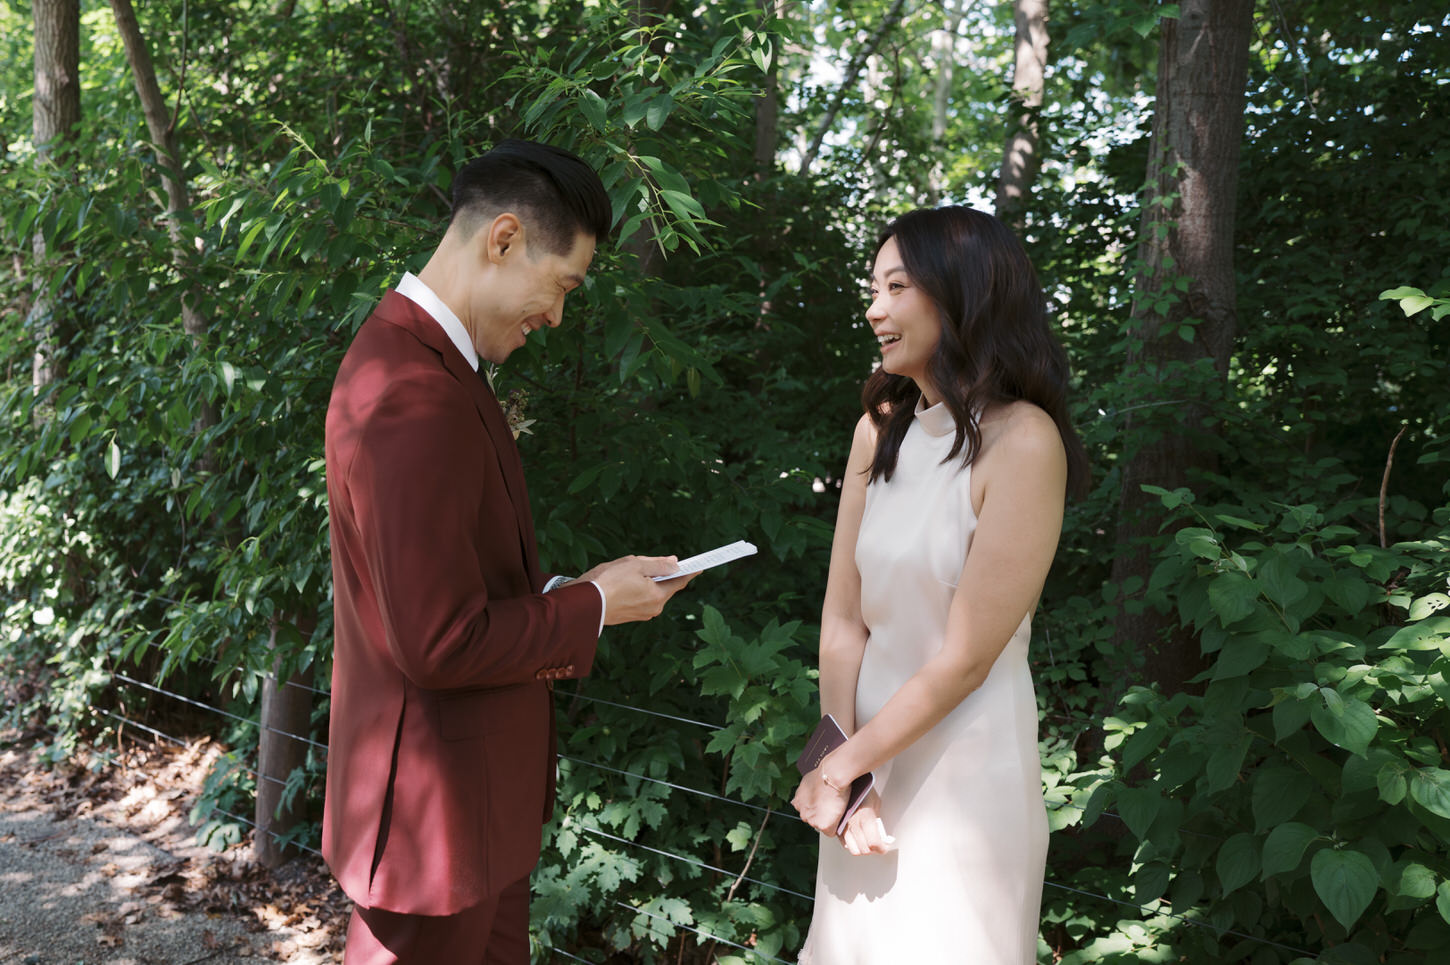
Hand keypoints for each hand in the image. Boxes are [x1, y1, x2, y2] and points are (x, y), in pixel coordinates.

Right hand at [580, 555, 696, 625]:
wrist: (582, 603)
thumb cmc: (608, 581)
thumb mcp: (636, 565)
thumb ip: (659, 564)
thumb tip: (675, 563)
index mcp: (658, 596)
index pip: (679, 581)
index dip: (690, 571)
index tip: (700, 566)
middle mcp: (653, 609)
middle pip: (664, 587)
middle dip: (661, 574)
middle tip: (652, 561)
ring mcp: (641, 614)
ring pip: (651, 593)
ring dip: (648, 581)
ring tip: (630, 570)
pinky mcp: (629, 616)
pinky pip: (640, 599)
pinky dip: (639, 589)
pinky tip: (624, 581)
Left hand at [791, 766, 848, 835]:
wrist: (832, 775)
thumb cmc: (824, 774)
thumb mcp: (809, 780)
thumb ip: (806, 790)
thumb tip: (811, 793)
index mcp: (798, 801)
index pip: (807, 811)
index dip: (817, 809)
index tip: (823, 806)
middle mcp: (802, 812)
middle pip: (813, 820)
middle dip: (822, 815)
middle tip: (832, 806)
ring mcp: (812, 820)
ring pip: (822, 825)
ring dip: (829, 820)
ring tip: (837, 810)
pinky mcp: (823, 825)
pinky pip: (831, 831)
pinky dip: (836, 827)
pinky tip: (840, 819)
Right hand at [838, 790, 892, 855]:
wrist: (844, 782)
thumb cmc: (861, 788)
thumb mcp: (875, 803)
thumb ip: (876, 820)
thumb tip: (880, 833)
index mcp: (865, 818)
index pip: (874, 843)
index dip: (882, 848)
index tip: (885, 847)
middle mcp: (853, 824)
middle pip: (864, 850)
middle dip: (873, 850)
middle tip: (878, 845)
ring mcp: (843, 826)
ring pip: (853, 849)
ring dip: (862, 849)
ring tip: (867, 843)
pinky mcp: (836, 826)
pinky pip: (844, 843)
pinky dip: (852, 844)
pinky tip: (857, 838)